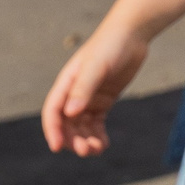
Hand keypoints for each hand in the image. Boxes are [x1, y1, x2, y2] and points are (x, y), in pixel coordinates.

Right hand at [41, 25, 148, 156]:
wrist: (132, 35)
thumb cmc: (110, 46)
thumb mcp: (97, 66)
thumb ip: (83, 88)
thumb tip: (70, 113)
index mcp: (66, 84)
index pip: (53, 112)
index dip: (53, 130)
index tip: (57, 147)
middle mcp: (74, 94)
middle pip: (67, 124)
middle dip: (73, 139)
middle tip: (85, 150)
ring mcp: (89, 98)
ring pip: (81, 127)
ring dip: (85, 140)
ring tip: (96, 150)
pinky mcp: (103, 101)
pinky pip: (96, 124)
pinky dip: (97, 136)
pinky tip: (103, 145)